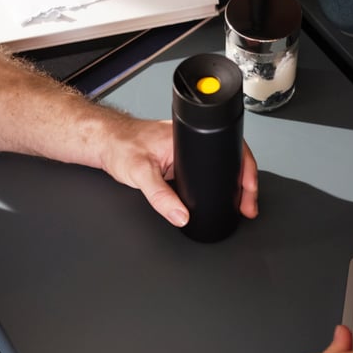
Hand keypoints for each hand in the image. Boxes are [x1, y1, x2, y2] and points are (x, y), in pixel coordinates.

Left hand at [100, 118, 257, 226]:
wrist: (103, 140)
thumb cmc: (119, 146)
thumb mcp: (139, 174)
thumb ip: (159, 197)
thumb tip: (180, 216)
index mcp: (187, 137)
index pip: (228, 152)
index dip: (245, 174)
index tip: (248, 195)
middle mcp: (188, 141)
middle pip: (227, 160)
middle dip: (242, 183)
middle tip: (247, 205)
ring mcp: (184, 149)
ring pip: (215, 166)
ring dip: (227, 182)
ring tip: (236, 202)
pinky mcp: (176, 157)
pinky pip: (201, 170)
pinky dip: (210, 182)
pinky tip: (210, 193)